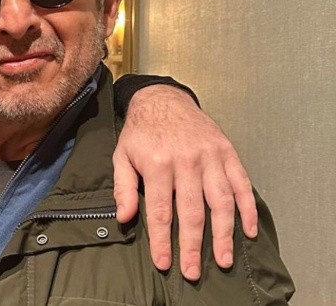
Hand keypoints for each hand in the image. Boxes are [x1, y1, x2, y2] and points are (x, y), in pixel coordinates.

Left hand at [112, 84, 256, 280]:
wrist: (163, 99)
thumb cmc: (141, 133)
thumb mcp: (122, 156)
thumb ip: (123, 187)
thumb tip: (124, 217)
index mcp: (157, 164)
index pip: (161, 211)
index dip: (162, 240)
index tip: (164, 263)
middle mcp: (186, 161)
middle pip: (192, 212)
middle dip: (192, 245)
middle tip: (193, 272)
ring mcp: (210, 156)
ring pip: (221, 201)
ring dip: (224, 233)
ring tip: (224, 260)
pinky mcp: (227, 152)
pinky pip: (241, 183)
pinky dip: (248, 208)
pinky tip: (249, 230)